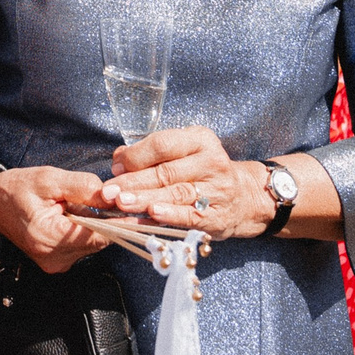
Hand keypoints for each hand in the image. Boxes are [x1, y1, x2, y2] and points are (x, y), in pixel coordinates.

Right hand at [0, 163, 112, 274]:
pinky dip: (83, 230)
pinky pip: (82, 246)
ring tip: (74, 205)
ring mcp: (55, 263)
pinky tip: (70, 216)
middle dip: (104, 219)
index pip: (99, 236)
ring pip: (92, 244)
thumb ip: (83, 187)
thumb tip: (112, 195)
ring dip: (93, 224)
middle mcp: (53, 258)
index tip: (130, 208)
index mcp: (49, 238)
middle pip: (99, 241)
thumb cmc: (16, 188)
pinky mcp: (56, 262)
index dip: (118, 221)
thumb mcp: (49, 179)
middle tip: (98, 197)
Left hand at [99, 127, 271, 241]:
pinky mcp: (217, 215)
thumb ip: (152, 153)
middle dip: (133, 182)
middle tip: (108, 192)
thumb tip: (119, 159)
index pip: (162, 144)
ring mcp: (216, 189)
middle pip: (165, 171)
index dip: (135, 156)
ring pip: (174, 193)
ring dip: (144, 200)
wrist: (245, 197)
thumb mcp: (185, 152)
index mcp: (200, 139)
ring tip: (121, 204)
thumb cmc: (204, 172)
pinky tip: (151, 215)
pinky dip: (169, 215)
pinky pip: (189, 215)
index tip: (115, 168)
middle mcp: (211, 161)